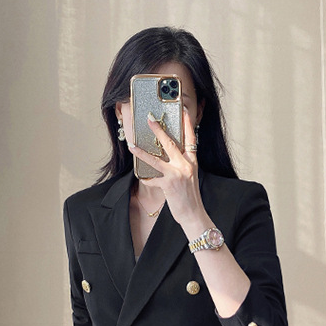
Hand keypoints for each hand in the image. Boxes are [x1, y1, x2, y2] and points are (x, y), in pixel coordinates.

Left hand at [127, 104, 204, 226]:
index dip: (187, 124)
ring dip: (141, 152)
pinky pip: (152, 179)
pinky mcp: (168, 185)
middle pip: (170, 143)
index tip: (184, 111)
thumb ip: (182, 165)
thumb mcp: (190, 177)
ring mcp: (177, 174)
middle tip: (150, 119)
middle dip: (158, 130)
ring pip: (156, 159)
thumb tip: (170, 156)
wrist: (193, 214)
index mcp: (192, 162)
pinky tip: (142, 178)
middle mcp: (186, 165)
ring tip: (132, 146)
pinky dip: (146, 179)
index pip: (191, 138)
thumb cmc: (190, 197)